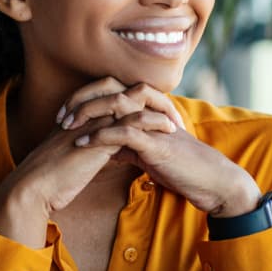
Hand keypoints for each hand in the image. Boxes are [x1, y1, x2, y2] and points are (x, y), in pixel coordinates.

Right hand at [0, 81, 179, 247]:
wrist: (33, 189)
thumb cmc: (50, 179)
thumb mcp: (72, 158)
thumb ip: (88, 148)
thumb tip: (105, 151)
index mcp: (79, 116)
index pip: (111, 95)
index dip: (134, 101)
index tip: (155, 114)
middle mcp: (86, 114)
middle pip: (123, 91)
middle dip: (149, 98)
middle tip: (170, 110)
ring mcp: (93, 123)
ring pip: (131, 102)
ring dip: (156, 108)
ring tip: (175, 120)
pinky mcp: (100, 138)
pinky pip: (132, 123)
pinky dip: (153, 124)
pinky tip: (169, 131)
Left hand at [63, 82, 261, 217]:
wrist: (210, 181)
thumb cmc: (182, 168)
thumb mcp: (149, 154)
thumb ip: (128, 147)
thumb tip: (105, 151)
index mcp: (147, 110)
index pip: (112, 91)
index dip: (86, 98)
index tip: (65, 114)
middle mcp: (150, 111)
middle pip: (110, 89)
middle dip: (82, 99)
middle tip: (61, 116)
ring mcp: (154, 124)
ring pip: (115, 104)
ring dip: (87, 113)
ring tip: (66, 126)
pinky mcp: (157, 142)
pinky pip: (124, 132)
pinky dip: (101, 136)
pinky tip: (83, 144)